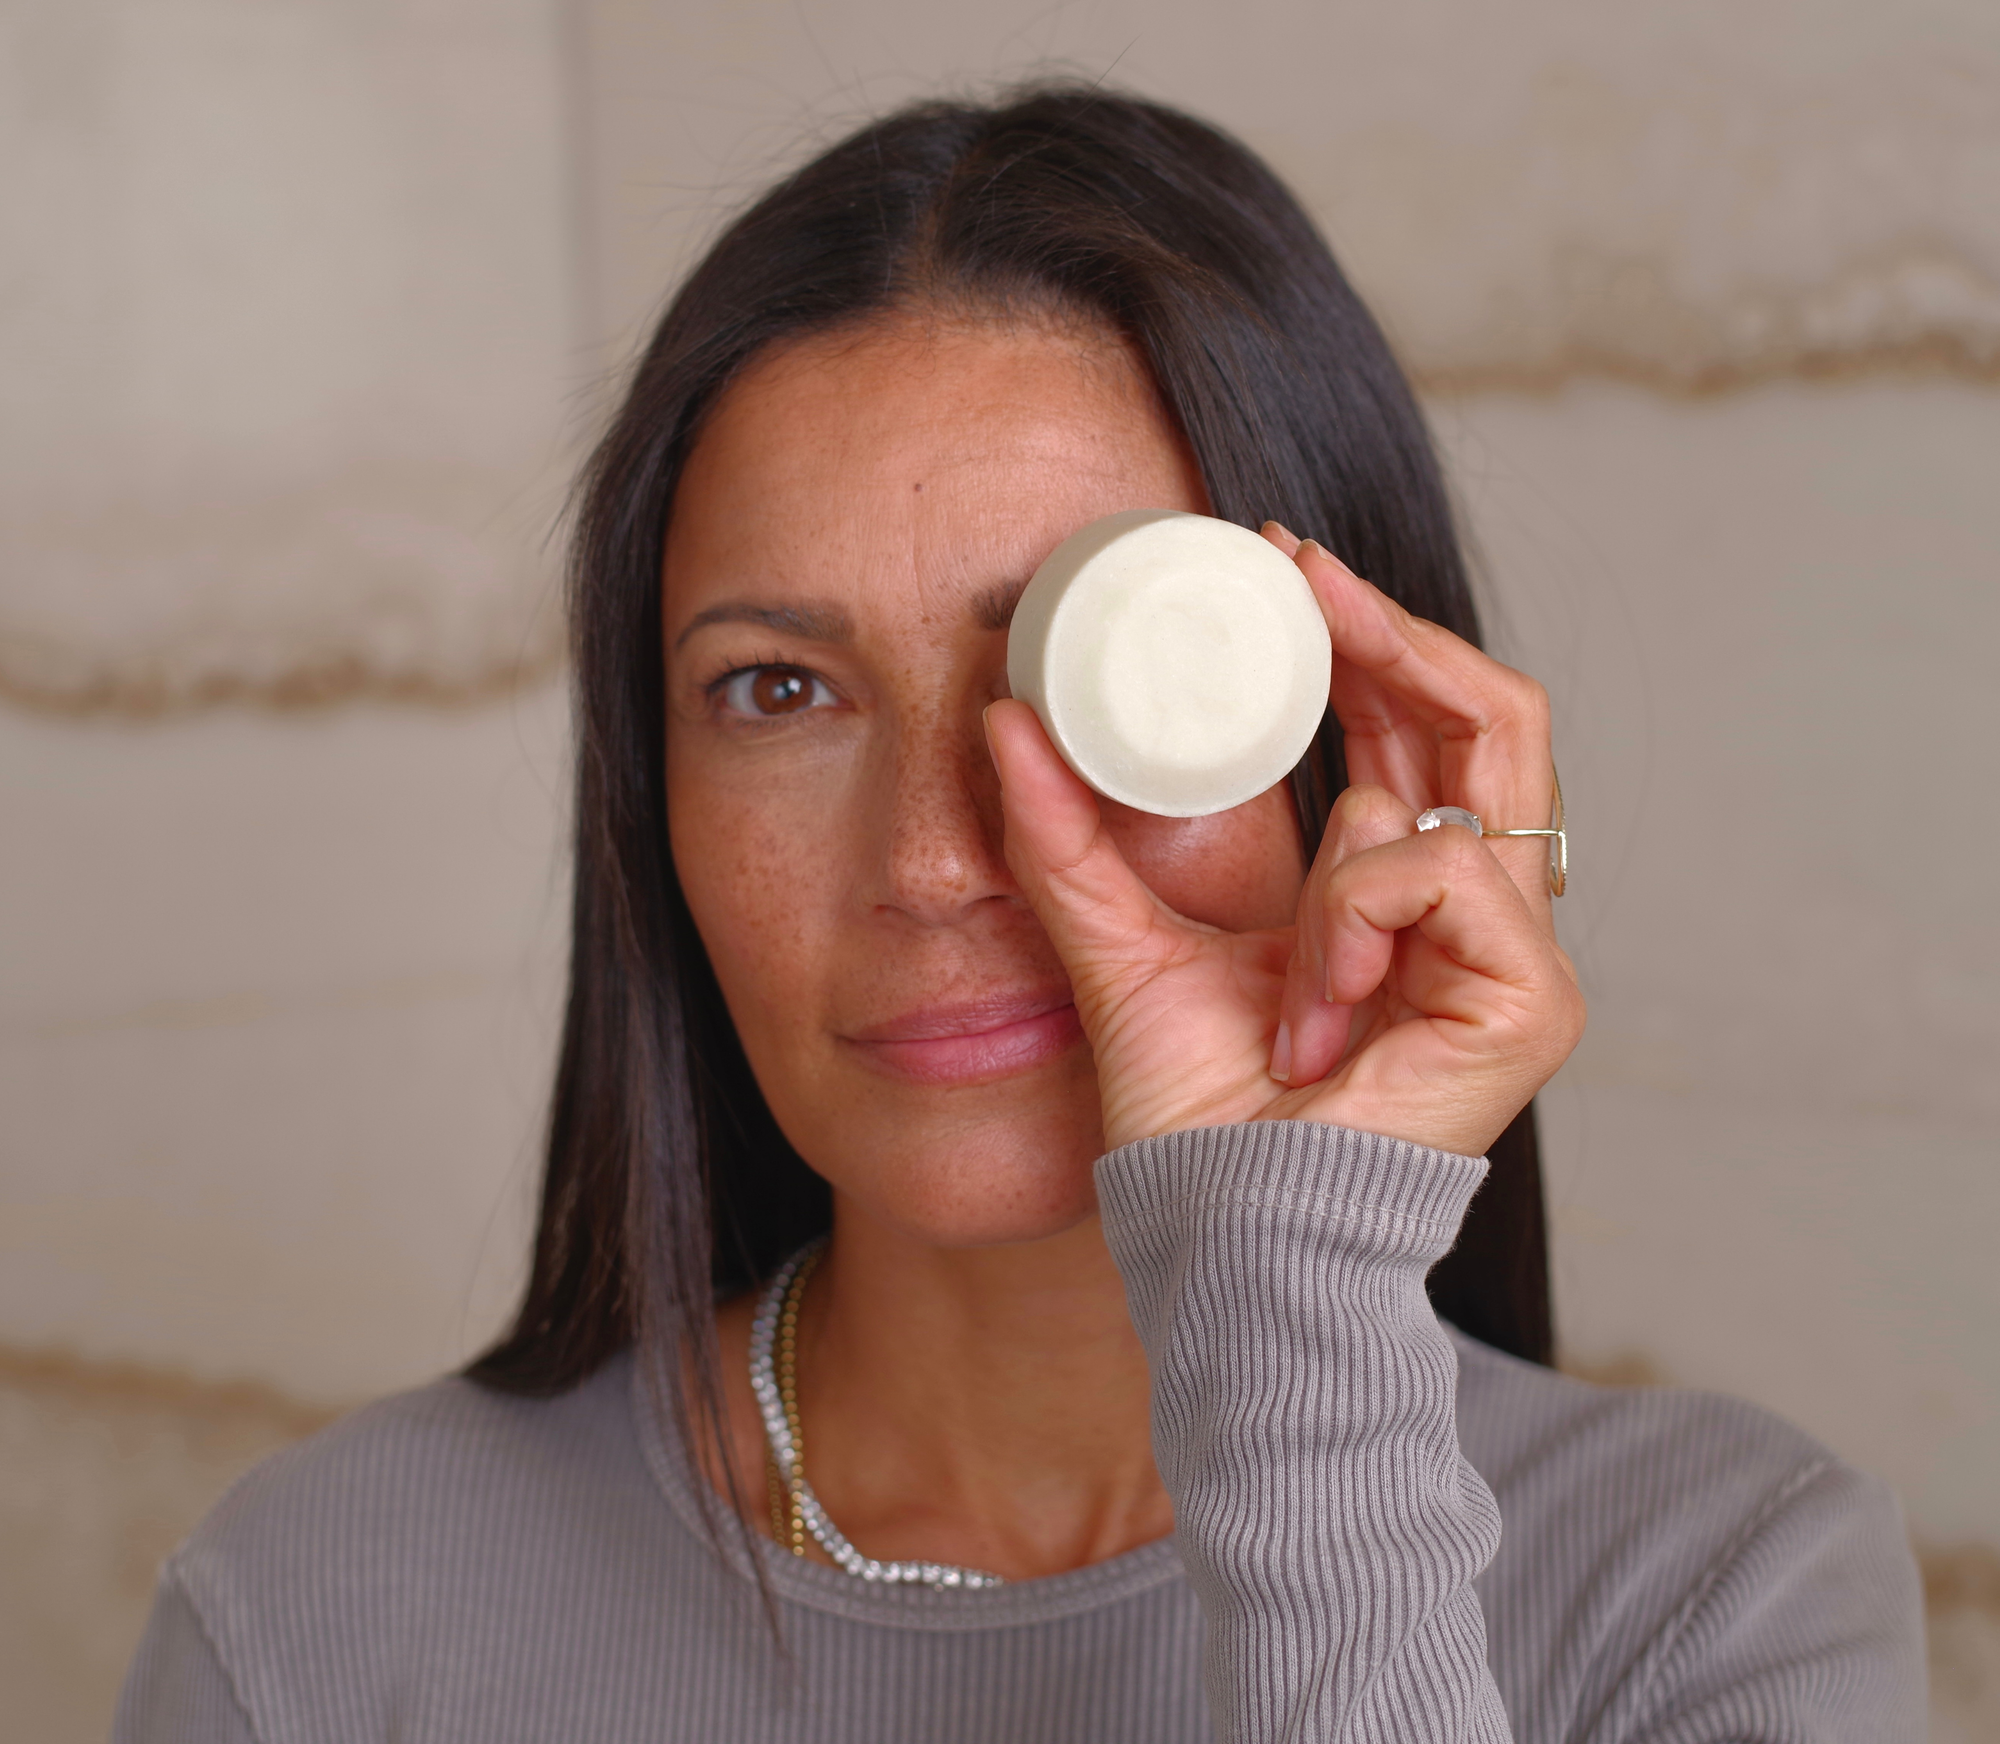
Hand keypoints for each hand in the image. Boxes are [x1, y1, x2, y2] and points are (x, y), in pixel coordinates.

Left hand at [983, 527, 1583, 1158]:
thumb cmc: (1195, 1117)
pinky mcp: (1535, 1001)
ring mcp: (1518, 956)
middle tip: (1299, 568)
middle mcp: (1478, 911)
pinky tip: (1319, 1014)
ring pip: (1468, 779)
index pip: (1420, 725)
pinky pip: (1441, 874)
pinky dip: (1357, 918)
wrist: (1224, 1236)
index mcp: (1398, 888)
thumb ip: (1070, 836)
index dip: (1370, 635)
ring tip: (1292, 986)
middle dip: (1396, 629)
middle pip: (1494, 712)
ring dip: (1346, 859)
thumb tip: (1007, 719)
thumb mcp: (1120, 943)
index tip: (1283, 563)